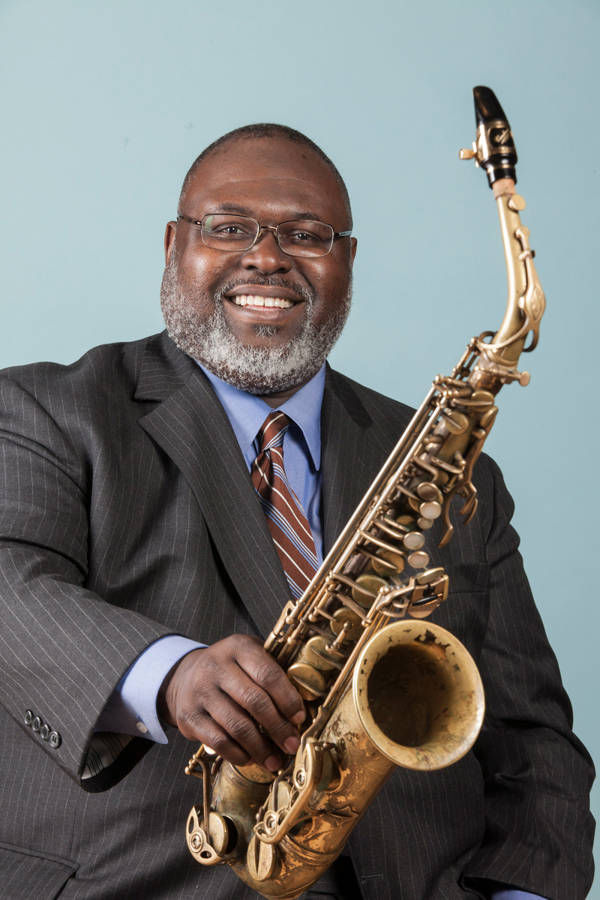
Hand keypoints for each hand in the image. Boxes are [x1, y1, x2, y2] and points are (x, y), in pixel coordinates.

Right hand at [158, 635, 304, 771]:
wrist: (184, 676)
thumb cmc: (230, 669)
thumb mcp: (249, 656)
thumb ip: (273, 671)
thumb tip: (302, 708)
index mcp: (238, 647)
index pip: (268, 674)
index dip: (287, 698)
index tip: (299, 718)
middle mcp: (216, 666)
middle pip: (254, 701)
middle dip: (278, 728)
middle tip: (292, 745)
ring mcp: (200, 692)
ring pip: (237, 725)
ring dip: (260, 748)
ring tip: (275, 761)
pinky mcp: (189, 716)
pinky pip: (218, 741)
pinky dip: (238, 754)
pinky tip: (250, 758)